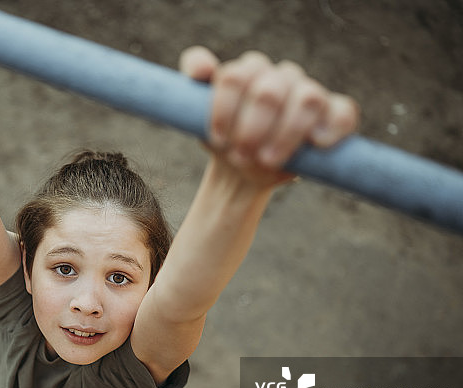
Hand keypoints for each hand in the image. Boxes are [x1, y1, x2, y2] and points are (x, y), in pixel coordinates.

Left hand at [179, 46, 358, 187]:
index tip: (217, 138)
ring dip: (286, 134)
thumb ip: (190, 93)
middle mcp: (277, 77)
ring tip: (269, 160)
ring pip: (307, 99)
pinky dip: (333, 127)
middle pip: (268, 91)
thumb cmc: (224, 142)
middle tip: (241, 156)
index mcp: (245, 73)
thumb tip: (202, 70)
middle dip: (252, 129)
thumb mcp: (198, 122)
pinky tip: (317, 143)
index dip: (224, 109)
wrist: (243, 173)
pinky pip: (343, 111)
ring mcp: (306, 92)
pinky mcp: (333, 114)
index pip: (234, 77)